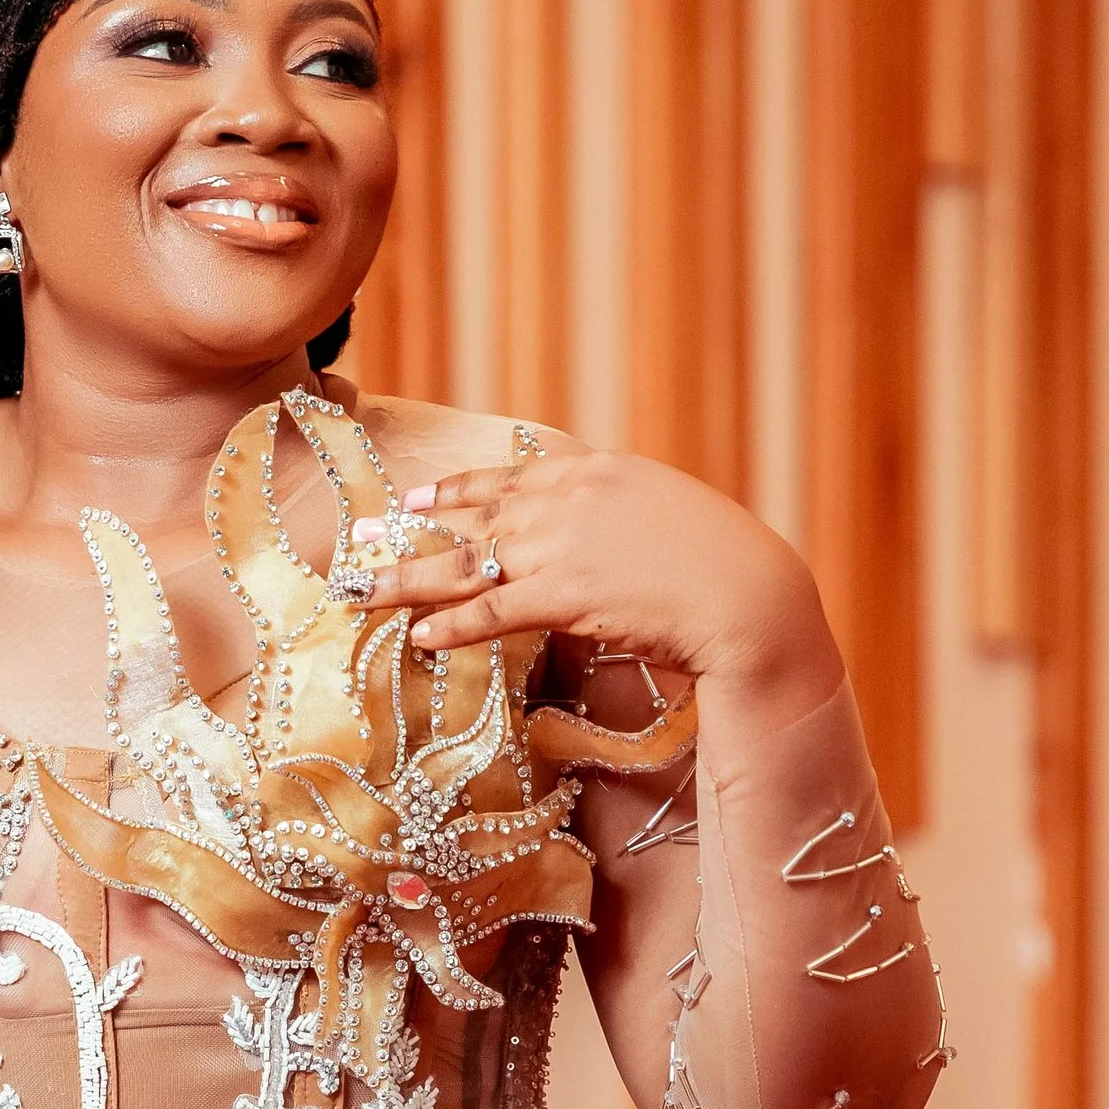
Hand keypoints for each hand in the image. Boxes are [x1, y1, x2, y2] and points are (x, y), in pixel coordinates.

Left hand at [341, 450, 843, 731]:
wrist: (752, 595)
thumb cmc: (723, 566)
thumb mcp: (666, 518)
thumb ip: (618, 519)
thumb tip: (592, 543)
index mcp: (594, 471)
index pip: (509, 477)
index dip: (455, 489)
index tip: (413, 497)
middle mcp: (568, 499)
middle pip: (470, 516)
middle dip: (406, 530)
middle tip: (356, 541)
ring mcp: (562, 544)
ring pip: (464, 564)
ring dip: (405, 581)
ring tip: (356, 594)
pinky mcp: (563, 594)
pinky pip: (492, 612)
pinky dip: (452, 624)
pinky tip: (418, 637)